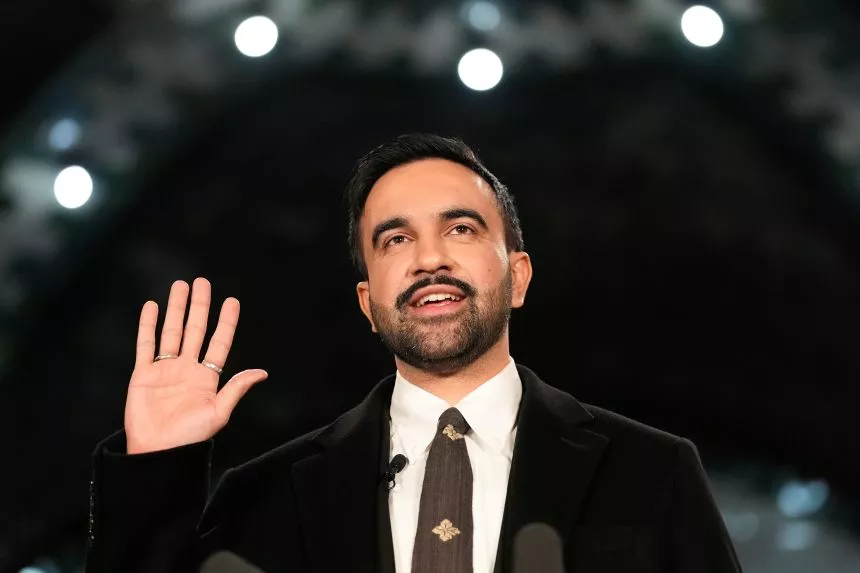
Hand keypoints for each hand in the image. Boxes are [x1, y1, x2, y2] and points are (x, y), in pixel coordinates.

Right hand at [124, 277, 267, 453]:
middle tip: (202, 282)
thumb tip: (262, 373)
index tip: (232, 301)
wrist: (158, 453)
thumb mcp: (219, 412)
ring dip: (176, 309)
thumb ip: (236, 389)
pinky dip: (147, 325)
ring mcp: (165, 370)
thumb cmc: (190, 438)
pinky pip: (145, 345)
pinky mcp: (143, 375)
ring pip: (172, 332)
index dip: (226, 322)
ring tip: (180, 286)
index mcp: (207, 378)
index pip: (219, 342)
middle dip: (199, 306)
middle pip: (195, 330)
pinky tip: (151, 307)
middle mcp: (187, 369)